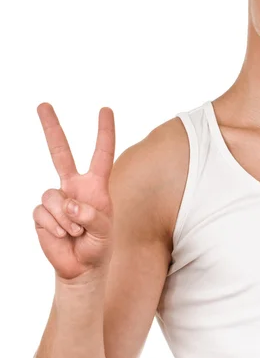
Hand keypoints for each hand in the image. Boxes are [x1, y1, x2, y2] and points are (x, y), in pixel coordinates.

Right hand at [33, 103, 115, 281]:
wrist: (81, 267)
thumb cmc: (98, 245)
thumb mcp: (105, 230)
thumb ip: (92, 216)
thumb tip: (71, 204)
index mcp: (96, 185)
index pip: (102, 153)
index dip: (104, 132)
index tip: (105, 109)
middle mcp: (74, 186)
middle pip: (60, 152)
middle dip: (51, 128)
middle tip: (42, 104)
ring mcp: (56, 198)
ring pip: (52, 196)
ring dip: (65, 219)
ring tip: (75, 233)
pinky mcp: (41, 213)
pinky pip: (42, 214)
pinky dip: (54, 227)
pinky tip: (63, 236)